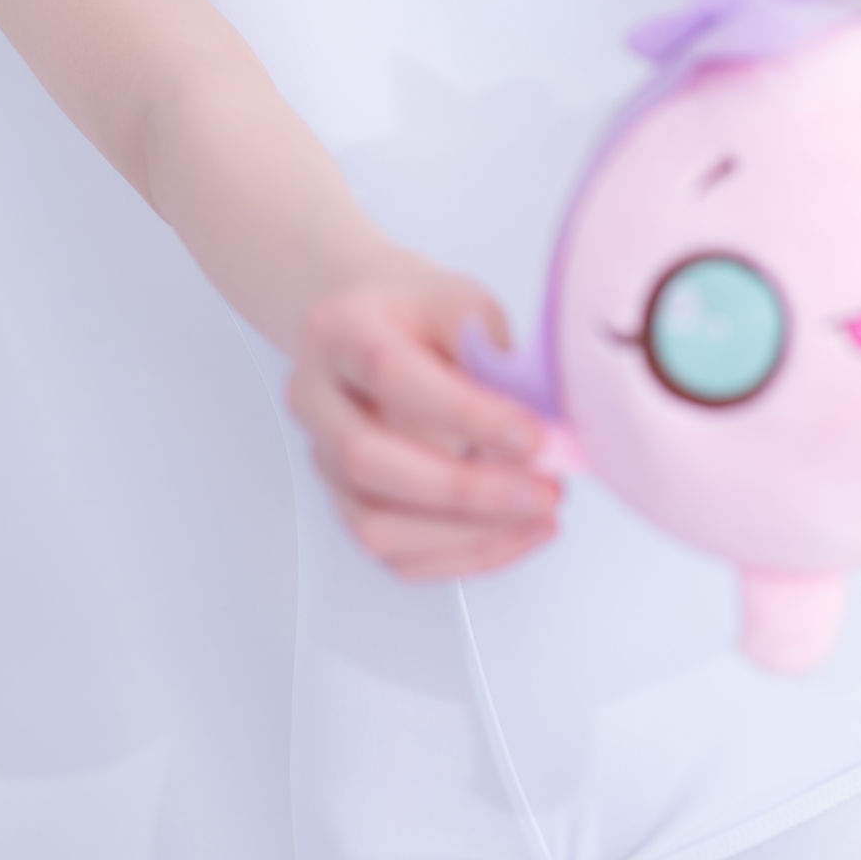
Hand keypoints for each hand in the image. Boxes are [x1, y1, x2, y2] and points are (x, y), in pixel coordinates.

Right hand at [285, 260, 564, 579]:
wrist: (369, 328)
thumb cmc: (419, 318)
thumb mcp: (462, 304)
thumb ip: (495, 354)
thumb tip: (546, 426)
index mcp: (339, 331)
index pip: (391, 376)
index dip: (466, 414)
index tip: (534, 436)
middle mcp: (314, 399)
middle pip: (367, 460)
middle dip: (466, 489)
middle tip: (542, 491)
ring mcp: (322, 459)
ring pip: (375, 525)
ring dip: (468, 535)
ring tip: (539, 517)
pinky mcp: (344, 503)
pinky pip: (396, 554)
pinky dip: (462, 555)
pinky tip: (514, 535)